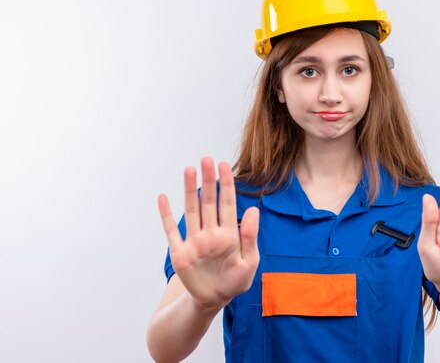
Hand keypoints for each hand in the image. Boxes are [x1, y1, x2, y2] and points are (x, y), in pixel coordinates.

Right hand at [158, 158, 259, 307]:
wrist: (213, 300)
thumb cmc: (235, 281)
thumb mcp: (249, 261)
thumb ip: (250, 236)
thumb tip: (254, 209)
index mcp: (229, 233)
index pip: (227, 203)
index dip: (225, 184)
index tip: (224, 165)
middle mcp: (210, 232)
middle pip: (208, 201)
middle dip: (207, 181)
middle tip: (206, 159)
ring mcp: (194, 240)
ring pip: (191, 210)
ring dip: (189, 190)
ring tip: (189, 170)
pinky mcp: (180, 252)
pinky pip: (171, 230)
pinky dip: (166, 215)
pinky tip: (163, 198)